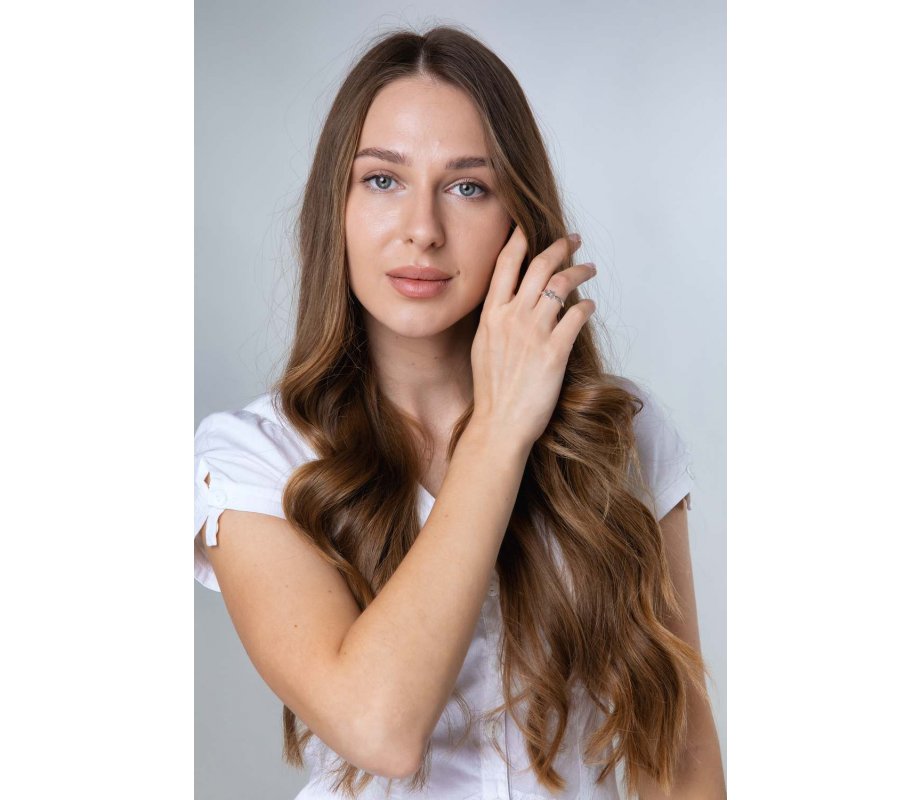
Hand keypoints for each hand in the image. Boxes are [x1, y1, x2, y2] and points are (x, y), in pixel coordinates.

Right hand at [468, 226, 595, 448]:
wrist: (499, 424)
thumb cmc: (492, 391)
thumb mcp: (483, 347)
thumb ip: (497, 321)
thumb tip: (512, 303)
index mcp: (491, 315)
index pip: (506, 264)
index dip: (520, 240)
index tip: (530, 228)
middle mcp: (512, 318)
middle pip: (539, 266)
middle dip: (559, 247)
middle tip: (573, 240)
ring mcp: (534, 333)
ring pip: (561, 285)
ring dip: (580, 271)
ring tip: (590, 268)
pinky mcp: (555, 351)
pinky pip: (576, 316)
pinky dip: (586, 306)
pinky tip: (589, 305)